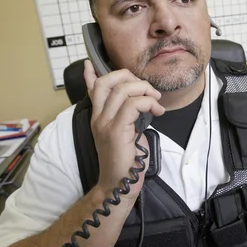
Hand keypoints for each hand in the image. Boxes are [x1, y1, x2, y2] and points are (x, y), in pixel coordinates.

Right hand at [84, 60, 164, 200]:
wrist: (119, 184)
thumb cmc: (125, 160)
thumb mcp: (125, 132)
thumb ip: (126, 116)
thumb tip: (135, 102)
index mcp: (98, 116)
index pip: (92, 89)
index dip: (91, 74)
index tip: (90, 62)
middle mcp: (98, 117)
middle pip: (107, 82)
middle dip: (129, 76)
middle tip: (147, 88)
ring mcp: (105, 123)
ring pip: (122, 90)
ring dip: (144, 89)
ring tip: (156, 100)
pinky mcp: (116, 131)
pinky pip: (132, 105)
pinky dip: (147, 102)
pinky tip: (157, 110)